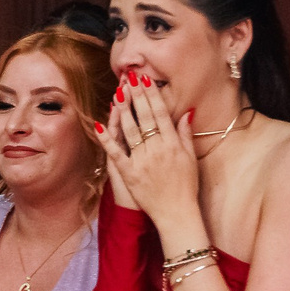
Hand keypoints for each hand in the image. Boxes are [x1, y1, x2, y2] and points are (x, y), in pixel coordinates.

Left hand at [99, 73, 200, 228]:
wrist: (177, 213)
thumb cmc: (185, 186)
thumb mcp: (190, 159)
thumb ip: (185, 134)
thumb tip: (187, 112)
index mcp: (172, 144)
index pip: (160, 114)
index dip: (152, 96)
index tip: (145, 80)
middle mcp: (157, 149)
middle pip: (145, 117)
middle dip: (136, 96)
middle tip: (129, 78)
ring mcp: (142, 161)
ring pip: (130, 130)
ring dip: (122, 110)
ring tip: (117, 93)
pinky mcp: (129, 173)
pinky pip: (115, 153)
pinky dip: (107, 138)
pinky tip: (99, 124)